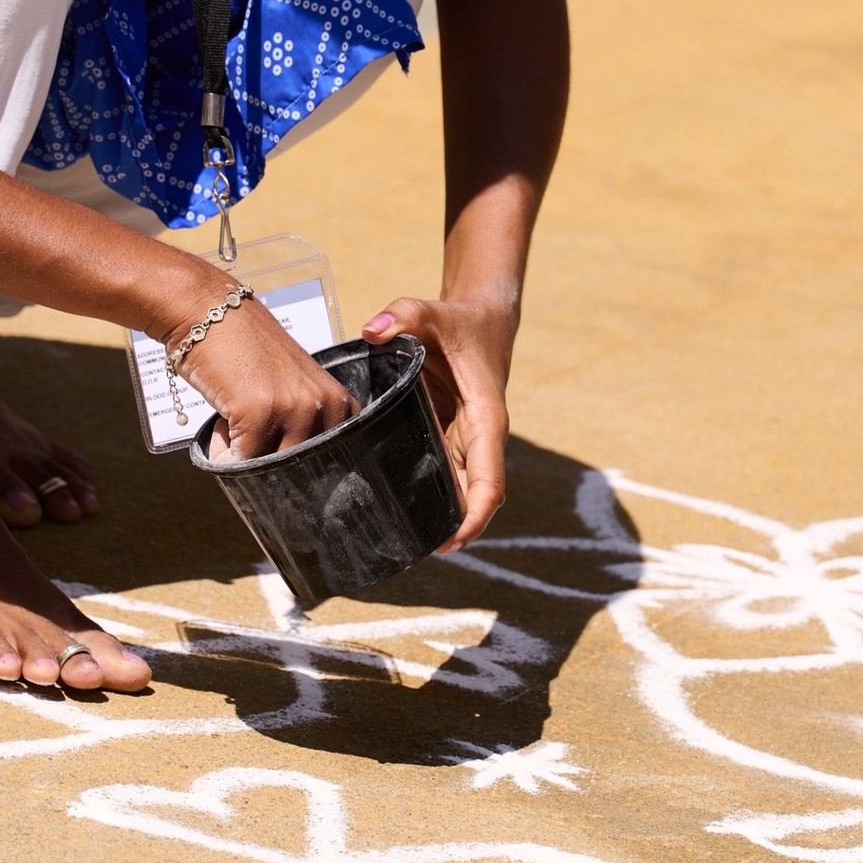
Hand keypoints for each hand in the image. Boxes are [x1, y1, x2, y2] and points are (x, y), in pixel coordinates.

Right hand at [166, 292, 355, 461]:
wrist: (208, 313)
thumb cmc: (244, 352)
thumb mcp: (291, 387)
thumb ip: (303, 423)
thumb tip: (294, 473)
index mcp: (338, 401)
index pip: (332, 460)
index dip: (299, 466)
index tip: (277, 457)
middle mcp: (325, 405)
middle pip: (300, 469)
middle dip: (269, 467)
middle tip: (246, 438)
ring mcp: (295, 409)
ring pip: (271, 469)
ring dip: (244, 459)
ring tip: (232, 426)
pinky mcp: (261, 412)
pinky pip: (242, 460)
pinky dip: (223, 454)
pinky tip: (220, 425)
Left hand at [361, 296, 515, 550]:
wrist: (480, 317)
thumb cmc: (458, 320)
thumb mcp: (431, 311)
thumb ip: (403, 314)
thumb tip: (373, 330)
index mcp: (486, 419)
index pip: (489, 481)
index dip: (474, 517)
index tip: (452, 543)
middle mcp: (478, 437)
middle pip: (471, 497)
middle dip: (449, 528)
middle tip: (408, 552)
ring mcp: (464, 441)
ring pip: (457, 491)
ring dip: (437, 517)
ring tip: (397, 541)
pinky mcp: (449, 437)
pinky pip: (441, 474)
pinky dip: (425, 494)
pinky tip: (395, 508)